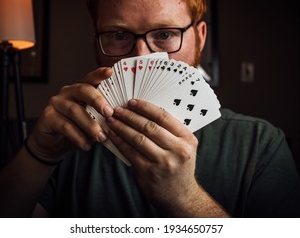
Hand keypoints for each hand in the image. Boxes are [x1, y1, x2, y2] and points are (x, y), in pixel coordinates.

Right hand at [27, 67, 114, 162]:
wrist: (53, 145)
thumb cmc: (77, 130)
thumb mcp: (92, 121)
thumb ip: (102, 116)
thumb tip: (120, 119)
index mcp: (81, 90)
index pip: (91, 79)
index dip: (100, 74)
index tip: (110, 71)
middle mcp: (68, 92)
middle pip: (83, 90)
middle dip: (98, 101)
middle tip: (109, 113)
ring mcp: (56, 103)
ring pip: (75, 110)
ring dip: (90, 125)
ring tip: (101, 137)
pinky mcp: (48, 116)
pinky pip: (65, 125)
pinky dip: (78, 137)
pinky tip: (86, 146)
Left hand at [106, 99, 203, 215]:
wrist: (181, 197)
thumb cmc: (179, 167)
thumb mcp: (184, 148)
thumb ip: (170, 132)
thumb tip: (143, 112)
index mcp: (187, 139)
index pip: (164, 117)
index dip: (145, 108)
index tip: (132, 102)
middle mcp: (178, 150)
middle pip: (149, 127)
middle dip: (130, 116)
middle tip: (117, 110)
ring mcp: (163, 162)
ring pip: (138, 138)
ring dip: (122, 127)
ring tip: (112, 120)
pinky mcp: (148, 173)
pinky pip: (130, 152)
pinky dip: (119, 142)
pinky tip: (112, 135)